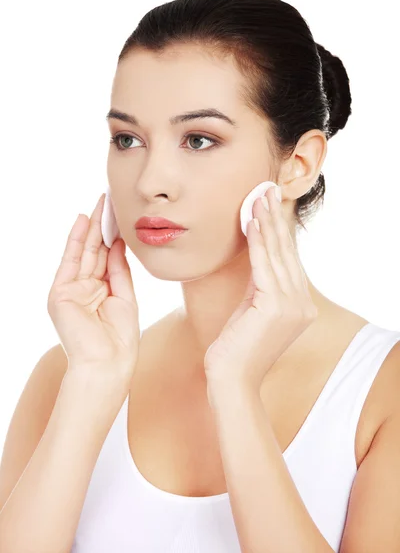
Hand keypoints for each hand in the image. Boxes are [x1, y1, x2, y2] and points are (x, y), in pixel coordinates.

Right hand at [47, 193, 139, 376]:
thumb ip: (119, 270)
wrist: (107, 363)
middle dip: (103, 226)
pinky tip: (83, 221)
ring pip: (83, 252)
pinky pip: (70, 261)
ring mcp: (72, 290)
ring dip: (92, 227)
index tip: (122, 215)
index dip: (114, 236)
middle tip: (111, 200)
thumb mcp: (125, 297)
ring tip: (102, 203)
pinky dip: (76, 241)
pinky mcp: (60, 293)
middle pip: (95, 251)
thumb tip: (118, 243)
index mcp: (102, 292)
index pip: (108, 257)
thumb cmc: (120, 338)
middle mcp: (85, 288)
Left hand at [204, 186, 317, 396]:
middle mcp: (301, 303)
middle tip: (267, 189)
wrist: (230, 380)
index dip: (278, 229)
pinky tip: (251, 221)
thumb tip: (257, 255)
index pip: (287, 259)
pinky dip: (257, 241)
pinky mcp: (275, 306)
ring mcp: (292, 306)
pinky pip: (264, 265)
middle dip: (275, 218)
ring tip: (258, 196)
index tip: (269, 204)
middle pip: (285, 252)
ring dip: (266, 222)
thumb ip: (260, 285)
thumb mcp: (252, 309)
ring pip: (276, 254)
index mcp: (299, 305)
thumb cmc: (235, 347)